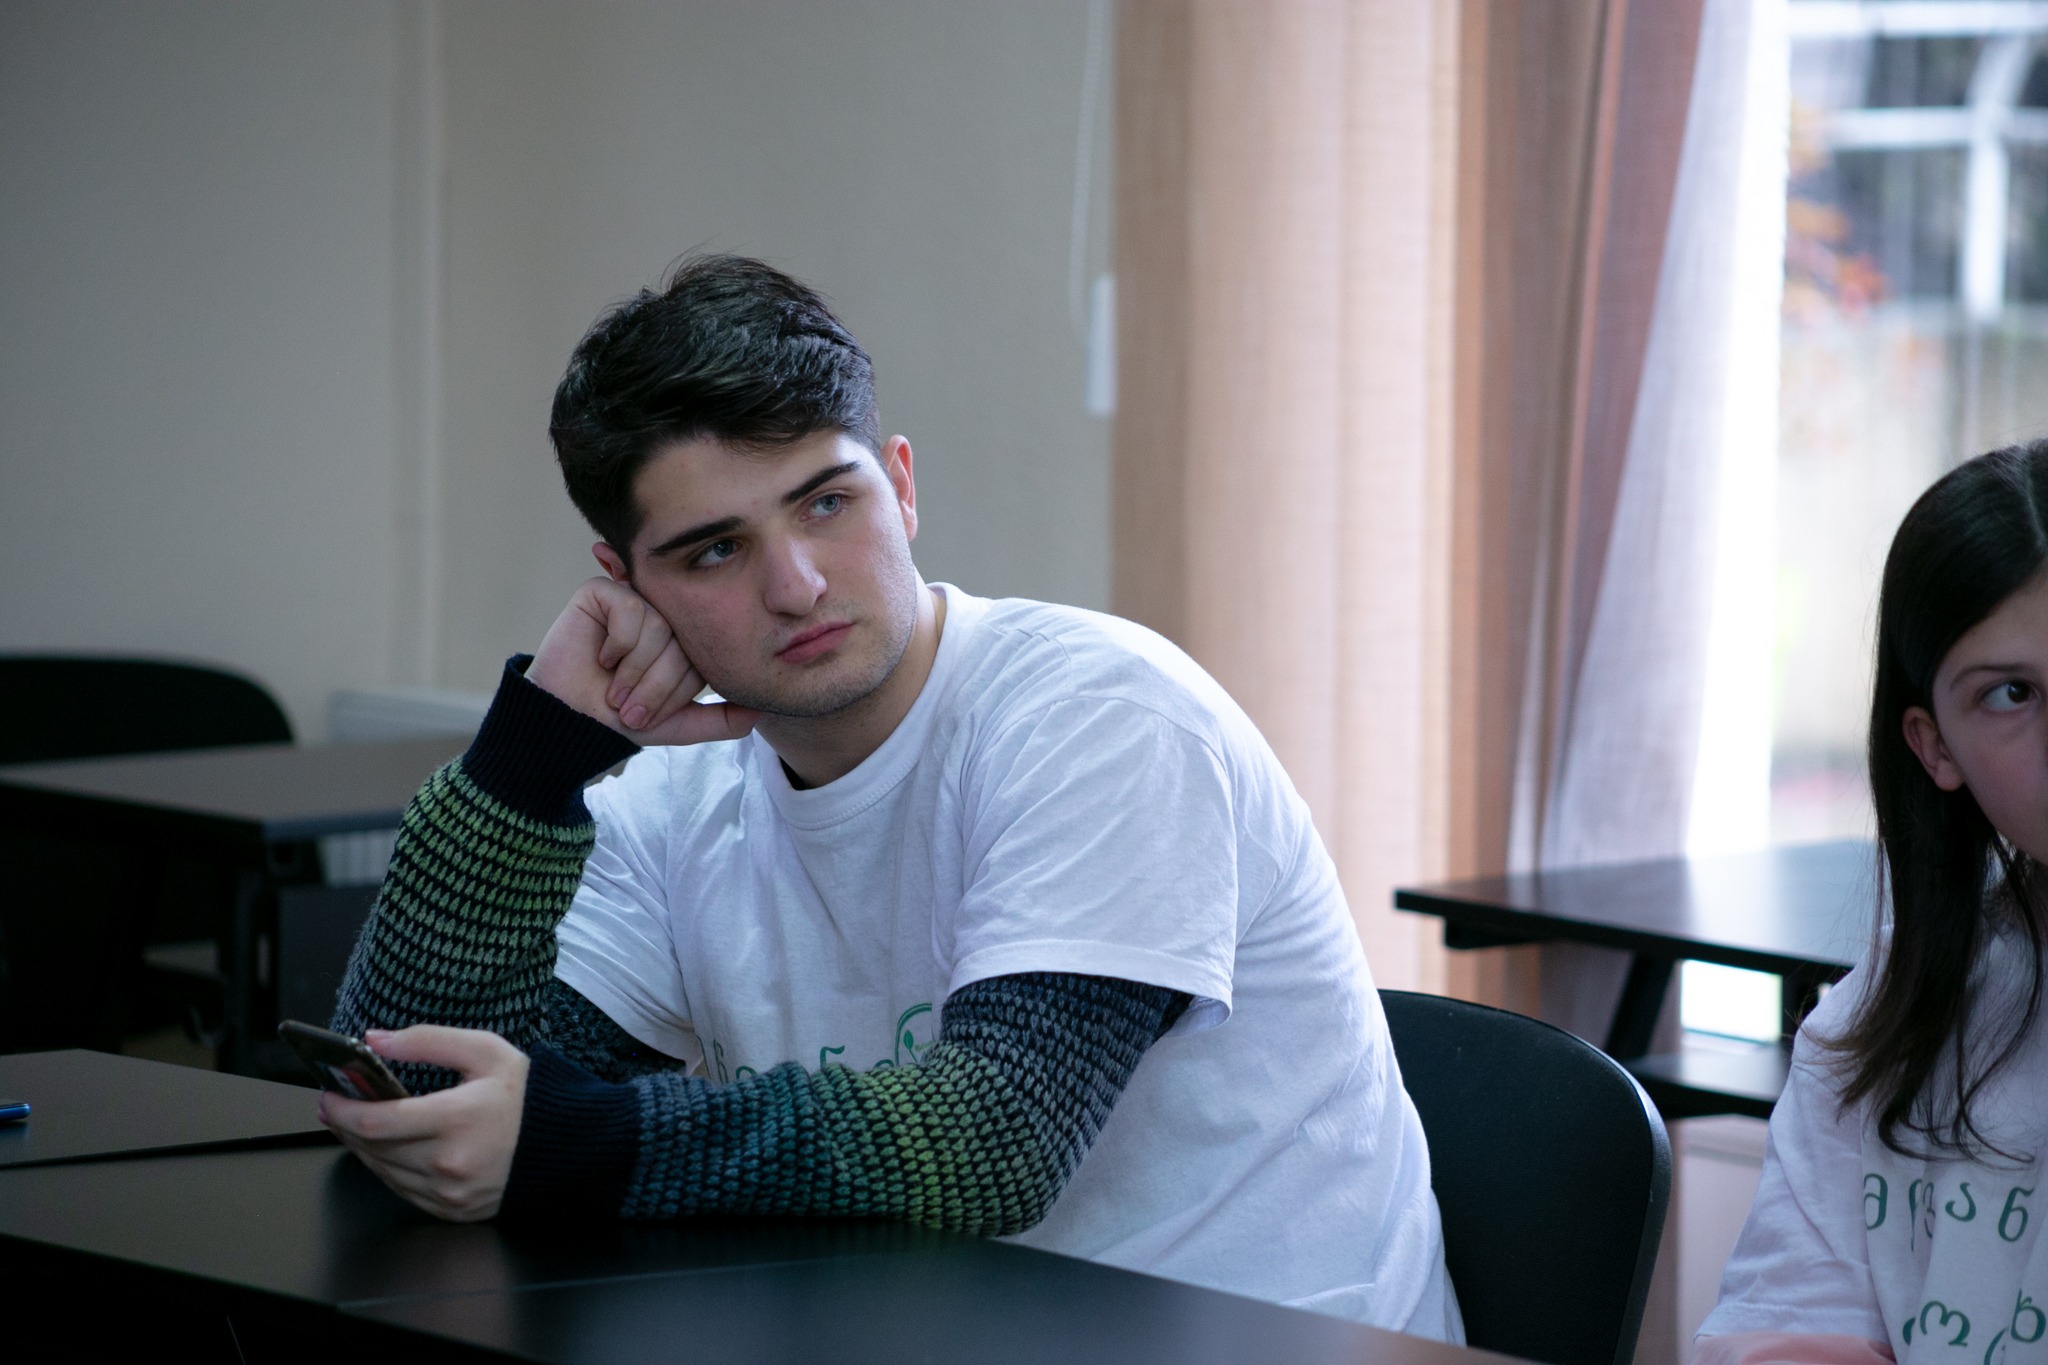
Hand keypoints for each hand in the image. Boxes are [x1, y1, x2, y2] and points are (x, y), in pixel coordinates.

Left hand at [318, 1025, 527, 1222]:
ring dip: (363, 1149)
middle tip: (337, 1105)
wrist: (570, 1141)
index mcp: (456, 1119)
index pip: (375, 1122)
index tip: (329, 1095)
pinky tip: (389, 1149)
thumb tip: (374, 1040)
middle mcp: (448, 1163)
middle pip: (373, 1150)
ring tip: (359, 1124)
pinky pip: (404, 1192)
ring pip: (383, 1173)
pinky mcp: (454, 1210)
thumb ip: (426, 1040)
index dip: (343, 1110)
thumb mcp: (485, 1050)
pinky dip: (388, 1170)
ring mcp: (450, 1193)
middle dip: (346, 1126)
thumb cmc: (529, 1094)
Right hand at [527, 577, 756, 744]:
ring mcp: (634, 601)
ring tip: (611, 683)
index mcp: (682, 643)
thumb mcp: (676, 726)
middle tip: (626, 703)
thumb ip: (719, 720)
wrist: (567, 721)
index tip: (647, 713)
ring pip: (658, 628)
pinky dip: (616, 644)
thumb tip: (759, 711)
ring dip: (632, 670)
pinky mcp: (603, 592)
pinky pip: (630, 610)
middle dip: (653, 686)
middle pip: (683, 643)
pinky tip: (600, 655)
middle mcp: (662, 618)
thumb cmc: (616, 721)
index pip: (702, 659)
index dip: (674, 692)